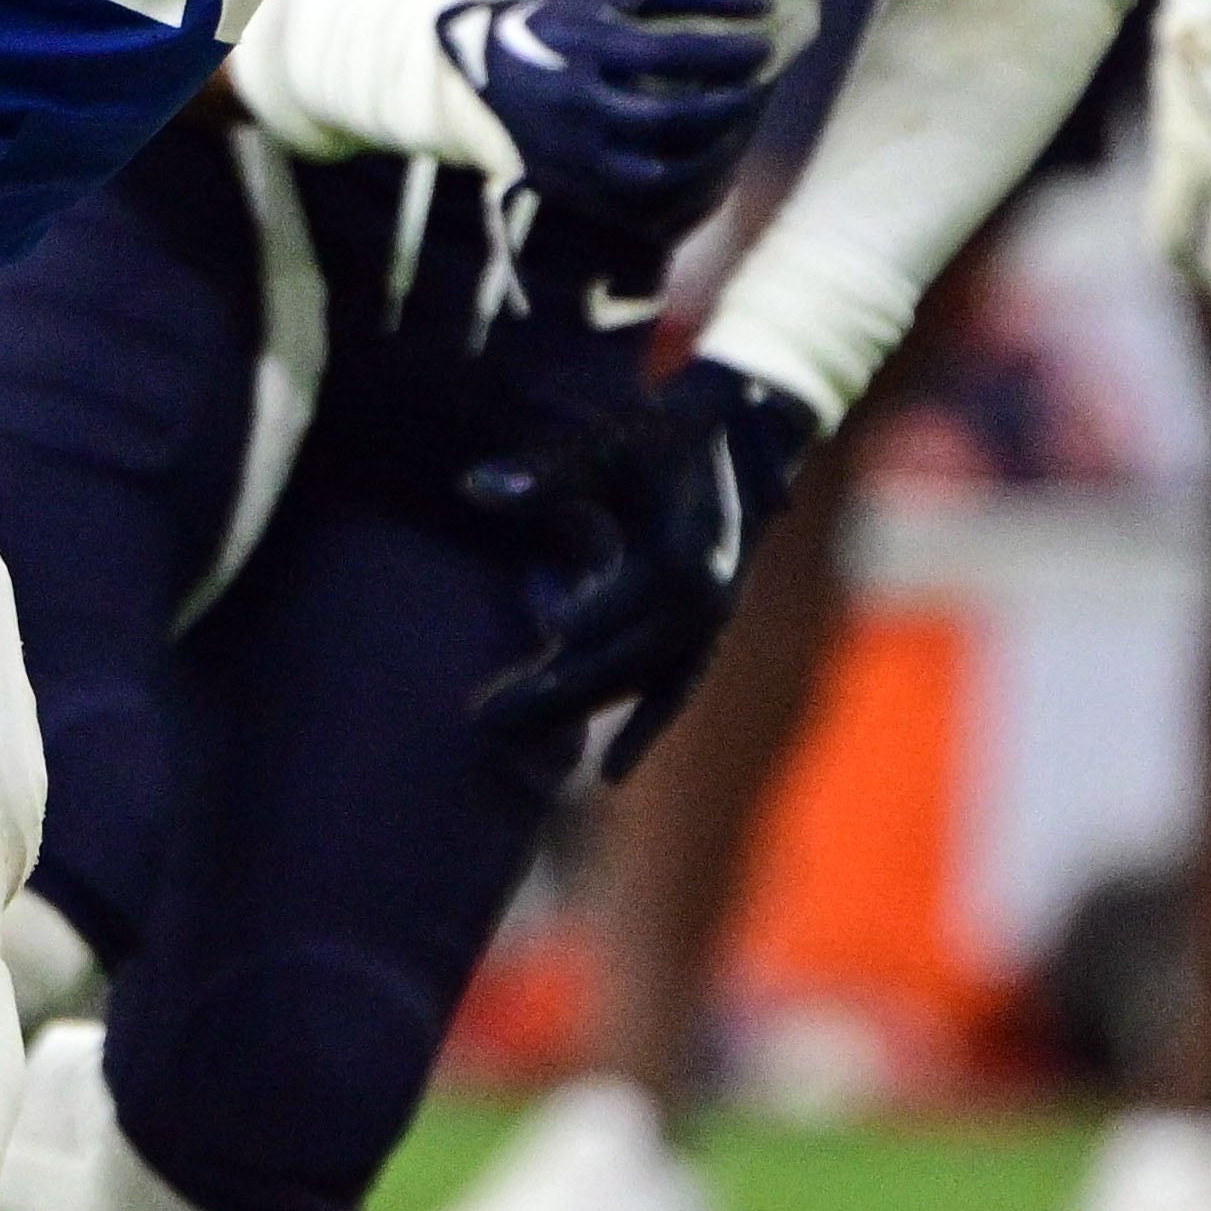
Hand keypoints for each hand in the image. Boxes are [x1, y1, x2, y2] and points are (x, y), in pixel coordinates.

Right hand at [440, 0, 776, 237]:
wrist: (476, 75)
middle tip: (759, 90)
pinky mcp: (572, 192)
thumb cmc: (559, 21)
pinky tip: (712, 169)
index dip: (727, 53)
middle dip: (730, 106)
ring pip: (660, 178)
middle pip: (669, 120)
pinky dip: (687, 197)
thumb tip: (761, 4)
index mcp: (579, 49)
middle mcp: (573, 107)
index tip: (764, 46)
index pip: (670, 55)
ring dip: (716, 158)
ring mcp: (571, 157)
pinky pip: (642, 211)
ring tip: (739, 131)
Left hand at [465, 357, 815, 777]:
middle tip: (481, 720)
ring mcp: (709, 624)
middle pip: (626, 659)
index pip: (631, 600)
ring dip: (576, 710)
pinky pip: (674, 691)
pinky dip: (646, 730)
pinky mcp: (704, 637)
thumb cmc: (659, 434)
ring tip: (502, 735)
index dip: (587, 616)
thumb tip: (470, 488)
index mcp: (691, 548)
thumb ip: (544, 472)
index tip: (539, 632)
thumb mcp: (606, 441)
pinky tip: (610, 776)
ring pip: (640, 682)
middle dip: (556, 691)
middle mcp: (709, 598)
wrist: (740, 437)